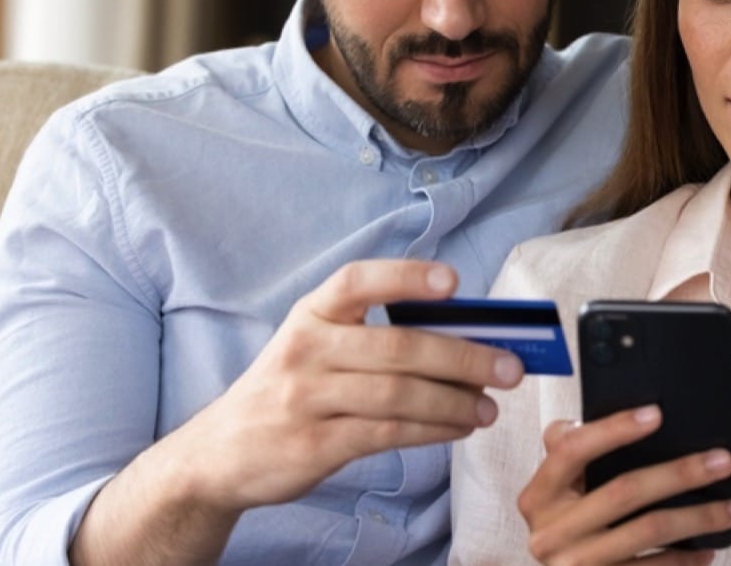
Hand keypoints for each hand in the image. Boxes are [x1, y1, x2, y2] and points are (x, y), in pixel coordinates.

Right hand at [164, 258, 525, 511]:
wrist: (221, 452)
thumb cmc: (291, 388)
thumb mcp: (317, 347)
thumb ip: (376, 336)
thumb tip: (465, 335)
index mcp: (312, 313)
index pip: (358, 281)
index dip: (406, 277)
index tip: (453, 281)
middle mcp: (307, 349)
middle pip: (398, 347)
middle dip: (464, 356)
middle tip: (510, 366)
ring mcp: (307, 398)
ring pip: (399, 394)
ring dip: (455, 401)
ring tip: (489, 407)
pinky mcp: (314, 443)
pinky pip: (387, 432)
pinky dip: (432, 429)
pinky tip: (457, 427)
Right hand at [516, 407, 730, 564]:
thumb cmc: (569, 526)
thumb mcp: (562, 491)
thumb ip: (578, 453)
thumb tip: (629, 412)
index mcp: (540, 494)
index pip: (572, 449)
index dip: (613, 429)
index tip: (656, 413)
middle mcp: (550, 531)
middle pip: (623, 491)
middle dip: (680, 473)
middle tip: (722, 460)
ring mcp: (575, 564)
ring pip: (649, 530)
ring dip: (700, 516)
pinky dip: (686, 557)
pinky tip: (711, 546)